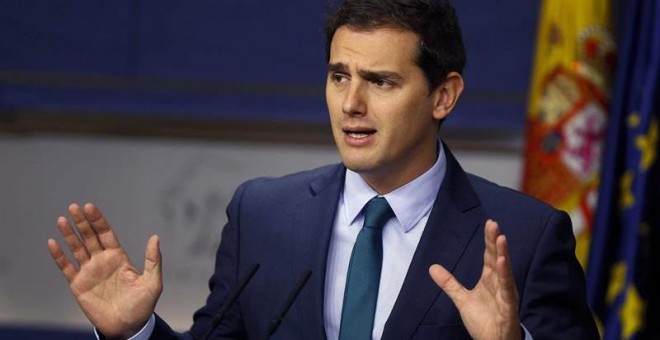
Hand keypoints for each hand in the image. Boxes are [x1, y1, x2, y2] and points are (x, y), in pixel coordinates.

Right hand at [47, 203, 162, 338]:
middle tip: (74, 207)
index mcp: (119, 257)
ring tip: (62, 219)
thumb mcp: (152, 282)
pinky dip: (59, 256)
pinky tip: (53, 243)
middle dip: (82, 222)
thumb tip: (155, 237)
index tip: (90, 207)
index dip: (98, 220)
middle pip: (90, 237)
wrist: (127, 327)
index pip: (106, 234)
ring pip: (77, 248)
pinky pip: (66, 267)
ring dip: (69, 234)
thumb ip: (152, 260)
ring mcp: (89, 272)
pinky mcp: (78, 285)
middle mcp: (102, 261)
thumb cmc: (142, 306)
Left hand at [429, 219, 520, 339]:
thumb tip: (432, 267)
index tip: (489, 224)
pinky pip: (507, 290)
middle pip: (497, 258)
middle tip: (493, 224)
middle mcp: (500, 283)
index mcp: (490, 279)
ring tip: (501, 238)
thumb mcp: (462, 299)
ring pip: (505, 271)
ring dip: (503, 255)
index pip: (489, 256)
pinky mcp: (508, 307)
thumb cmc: (485, 320)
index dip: (489, 240)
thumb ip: (449, 283)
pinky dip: (505, 276)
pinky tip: (501, 263)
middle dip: (496, 242)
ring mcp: (506, 295)